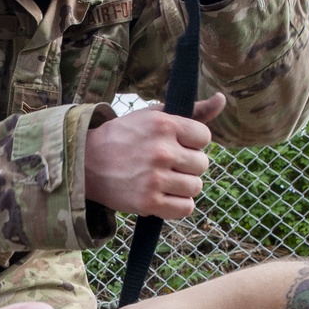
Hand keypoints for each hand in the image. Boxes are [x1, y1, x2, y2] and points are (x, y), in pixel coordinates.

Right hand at [84, 94, 223, 217]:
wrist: (86, 163)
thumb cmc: (124, 136)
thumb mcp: (154, 115)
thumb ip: (192, 111)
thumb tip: (222, 99)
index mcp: (164, 125)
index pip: (204, 138)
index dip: (192, 143)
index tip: (175, 145)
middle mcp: (161, 151)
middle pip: (202, 164)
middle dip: (188, 165)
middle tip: (167, 164)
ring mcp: (155, 179)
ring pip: (195, 187)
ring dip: (184, 186)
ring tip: (164, 180)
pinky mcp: (149, 203)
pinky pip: (185, 208)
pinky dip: (178, 205)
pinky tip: (165, 196)